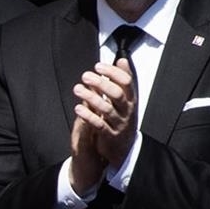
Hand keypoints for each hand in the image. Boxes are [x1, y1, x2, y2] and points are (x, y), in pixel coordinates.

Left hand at [67, 57, 137, 183]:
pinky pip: (99, 125)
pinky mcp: (110, 136)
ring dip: (91, 97)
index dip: (113, 72)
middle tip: (85, 76)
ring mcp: (119, 124)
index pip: (126, 82)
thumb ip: (124, 81)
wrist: (125, 148)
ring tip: (77, 89)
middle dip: (101, 83)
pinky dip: (88, 116)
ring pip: (107, 109)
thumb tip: (122, 60)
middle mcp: (127, 111)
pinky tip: (78, 108)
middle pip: (117, 94)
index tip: (98, 66)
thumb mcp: (127, 99)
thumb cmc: (123, 118)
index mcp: (131, 99)